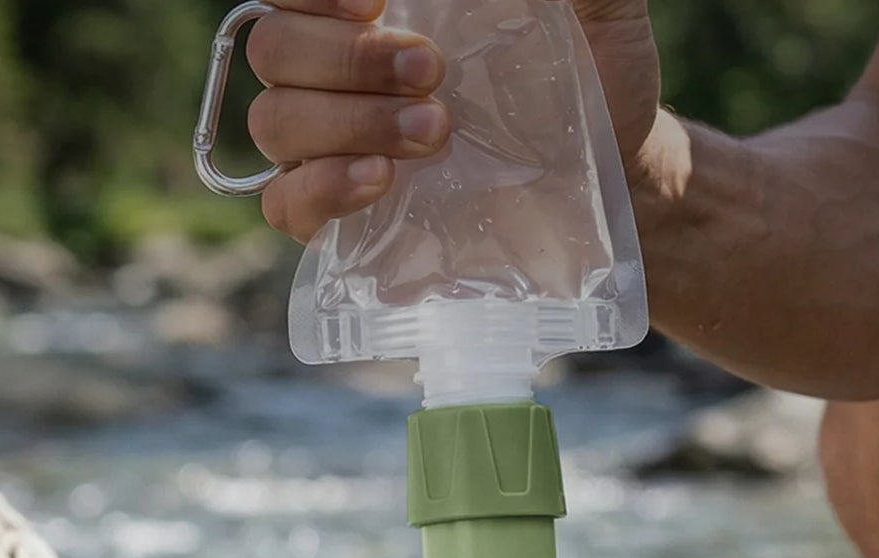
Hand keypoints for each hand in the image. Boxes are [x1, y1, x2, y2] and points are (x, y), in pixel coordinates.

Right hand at [247, 0, 662, 244]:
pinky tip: (380, 184)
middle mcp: (329, 71)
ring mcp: (323, 146)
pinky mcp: (331, 216)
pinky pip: (283, 202)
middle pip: (276, 50)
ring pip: (275, 121)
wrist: (603, 176)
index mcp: (367, 10)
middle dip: (349, 61)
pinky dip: (322, 190)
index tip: (378, 0)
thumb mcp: (592, 10)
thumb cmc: (582, 79)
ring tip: (434, 136)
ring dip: (349, 124)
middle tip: (434, 77)